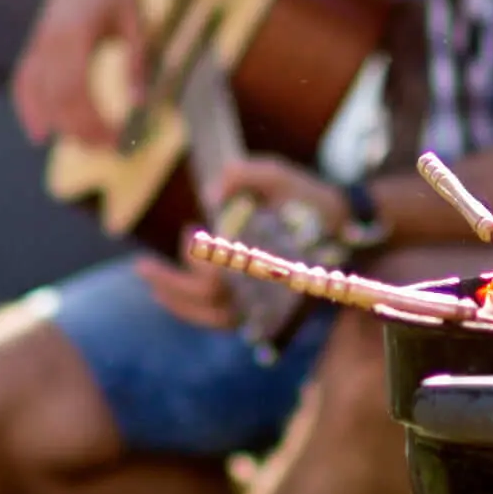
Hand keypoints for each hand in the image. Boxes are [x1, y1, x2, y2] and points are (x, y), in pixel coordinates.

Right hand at [11, 0, 143, 150]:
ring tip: (80, 145)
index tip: (114, 139)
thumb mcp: (136, 21)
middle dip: (79, 128)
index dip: (91, 120)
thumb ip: (137, 61)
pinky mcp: (36, 42)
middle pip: (56, 97)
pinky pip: (23, 80)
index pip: (77, 90)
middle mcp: (50, 40)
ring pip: (38, 93)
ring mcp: (39, 41)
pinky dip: (27, 108)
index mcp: (76, 35)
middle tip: (105, 148)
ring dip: (57, 123)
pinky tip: (38, 134)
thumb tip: (140, 104)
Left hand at [139, 152, 342, 323]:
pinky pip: (219, 318)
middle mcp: (267, 295)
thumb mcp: (285, 178)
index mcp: (271, 268)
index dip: (199, 260)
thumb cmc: (316, 205)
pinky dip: (193, 307)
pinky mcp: (260, 308)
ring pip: (212, 318)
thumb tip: (212, 193)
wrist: (351, 232)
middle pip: (209, 304)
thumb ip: (248, 175)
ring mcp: (264, 306)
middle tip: (141, 267)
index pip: (224, 278)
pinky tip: (172, 285)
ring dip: (176, 300)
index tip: (193, 230)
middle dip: (170, 285)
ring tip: (150, 276)